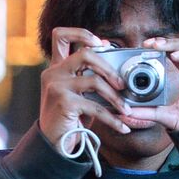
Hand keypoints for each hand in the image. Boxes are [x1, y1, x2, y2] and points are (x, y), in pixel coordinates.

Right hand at [38, 27, 133, 149]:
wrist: (52, 145)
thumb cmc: (68, 119)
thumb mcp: (77, 93)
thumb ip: (88, 75)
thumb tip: (110, 56)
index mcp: (56, 68)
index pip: (61, 35)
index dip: (82, 33)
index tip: (101, 44)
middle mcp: (53, 74)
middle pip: (85, 54)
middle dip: (109, 68)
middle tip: (122, 84)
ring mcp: (57, 87)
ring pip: (95, 81)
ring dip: (115, 97)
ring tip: (125, 109)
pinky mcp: (64, 103)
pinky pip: (96, 107)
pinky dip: (112, 119)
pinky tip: (121, 126)